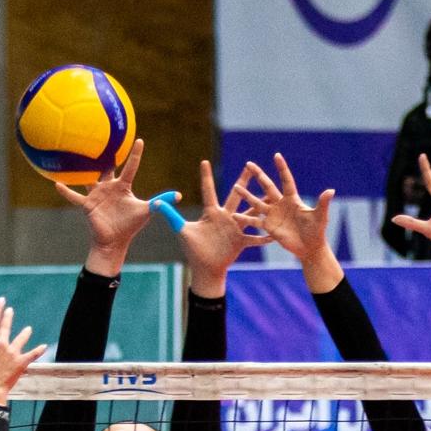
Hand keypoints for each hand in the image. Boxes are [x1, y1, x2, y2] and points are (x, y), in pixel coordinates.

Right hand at [0, 297, 47, 404]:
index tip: (1, 301)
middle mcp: (1, 343)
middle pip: (6, 327)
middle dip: (8, 317)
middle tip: (10, 310)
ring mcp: (12, 352)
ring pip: (21, 339)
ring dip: (25, 333)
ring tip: (28, 329)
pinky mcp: (21, 362)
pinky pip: (32, 355)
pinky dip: (38, 350)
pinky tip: (44, 346)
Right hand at [56, 139, 149, 275]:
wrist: (114, 242)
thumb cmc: (130, 226)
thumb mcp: (146, 211)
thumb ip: (161, 202)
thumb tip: (179, 195)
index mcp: (123, 186)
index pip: (131, 167)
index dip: (135, 155)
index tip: (140, 140)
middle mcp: (109, 187)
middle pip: (106, 167)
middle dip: (103, 154)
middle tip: (100, 136)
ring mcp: (96, 194)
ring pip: (87, 177)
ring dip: (81, 168)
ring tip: (73, 153)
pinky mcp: (87, 205)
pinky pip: (74, 197)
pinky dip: (66, 191)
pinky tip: (55, 183)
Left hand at [178, 161, 270, 297]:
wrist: (205, 269)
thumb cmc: (193, 250)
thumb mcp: (182, 230)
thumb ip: (171, 215)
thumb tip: (155, 203)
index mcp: (211, 213)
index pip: (208, 191)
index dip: (205, 177)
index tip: (204, 161)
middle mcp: (225, 217)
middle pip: (236, 196)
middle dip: (243, 181)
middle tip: (251, 166)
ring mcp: (235, 228)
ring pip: (250, 212)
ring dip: (261, 204)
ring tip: (272, 193)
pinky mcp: (241, 241)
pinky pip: (255, 238)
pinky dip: (264, 236)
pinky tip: (275, 231)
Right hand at [234, 153, 342, 292]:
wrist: (310, 248)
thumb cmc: (317, 231)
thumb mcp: (319, 216)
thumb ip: (323, 203)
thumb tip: (331, 191)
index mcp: (292, 199)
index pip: (286, 180)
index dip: (281, 168)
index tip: (276, 155)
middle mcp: (280, 204)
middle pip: (267, 186)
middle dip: (259, 175)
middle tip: (248, 164)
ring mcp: (273, 215)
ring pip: (257, 202)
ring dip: (247, 195)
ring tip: (236, 187)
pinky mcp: (269, 227)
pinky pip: (255, 221)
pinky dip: (245, 219)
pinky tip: (234, 216)